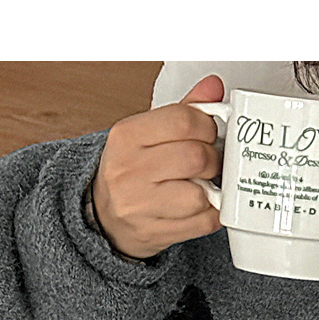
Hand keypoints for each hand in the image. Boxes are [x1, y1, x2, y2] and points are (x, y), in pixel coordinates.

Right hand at [91, 81, 225, 256]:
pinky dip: (210, 213)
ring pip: (200, 194)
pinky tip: (198, 205)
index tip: (207, 132)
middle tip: (208, 160)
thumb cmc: (132, 170)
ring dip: (211, 189)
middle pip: (196, 157)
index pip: (184, 121)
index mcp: (127, 136)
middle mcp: (128, 170)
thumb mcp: (149, 133)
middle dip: (213, 158)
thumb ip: (185, 109)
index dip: (207, 126)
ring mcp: (138, 205)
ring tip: (201, 183)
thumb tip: (213, 87)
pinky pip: (203, 222)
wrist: (105, 217)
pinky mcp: (154, 233)